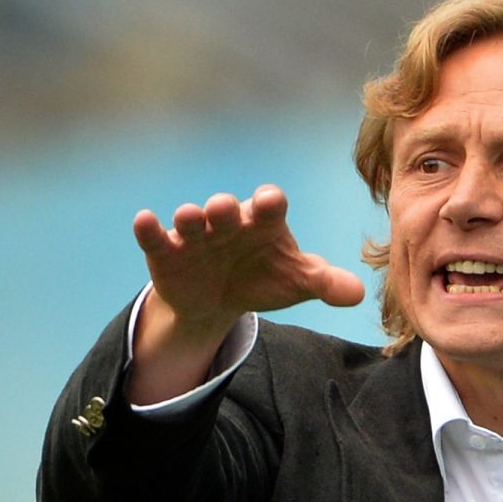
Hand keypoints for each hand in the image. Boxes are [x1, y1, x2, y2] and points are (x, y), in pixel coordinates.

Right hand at [127, 185, 364, 403]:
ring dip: (190, 216)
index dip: (269, 203)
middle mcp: (229, 222)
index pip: (269, 205)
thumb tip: (358, 294)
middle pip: (227, 208)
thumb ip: (326, 283)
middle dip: (225, 208)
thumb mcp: (297, 282)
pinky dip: (149, 229)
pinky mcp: (168, 252)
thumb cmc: (266, 277)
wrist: (222, 299)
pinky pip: (156, 237)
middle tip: (225, 209)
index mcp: (264, 223)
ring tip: (190, 216)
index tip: (269, 203)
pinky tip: (144, 221)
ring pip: (192, 219)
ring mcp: (197, 235)